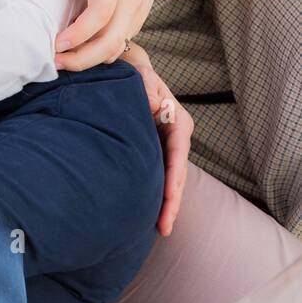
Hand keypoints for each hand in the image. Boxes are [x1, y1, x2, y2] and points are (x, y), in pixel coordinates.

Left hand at [33, 0, 159, 69]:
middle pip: (112, 40)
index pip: (101, 12)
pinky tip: (79, 54)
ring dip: (90, 61)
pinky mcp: (137, 26)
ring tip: (63, 62)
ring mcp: (136, 15)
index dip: (79, 32)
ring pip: (116, 48)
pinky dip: (99, 56)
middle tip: (57, 62)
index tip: (57, 42)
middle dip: (84, 58)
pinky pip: (119, 47)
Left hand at [121, 40, 191, 235]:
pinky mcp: (155, 154)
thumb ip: (145, 85)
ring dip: (167, 205)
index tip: (168, 198)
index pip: (178, 152)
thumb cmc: (132, 72)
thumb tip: (151, 102)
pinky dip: (158, 198)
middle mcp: (176, 137)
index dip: (173, 177)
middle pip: (178, 173)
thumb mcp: (140, 74)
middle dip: (172, 201)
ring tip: (162, 230)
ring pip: (170, 181)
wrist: (124, 73)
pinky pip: (159, 178)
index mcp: (176, 120)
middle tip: (165, 226)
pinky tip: (151, 218)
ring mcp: (166, 148)